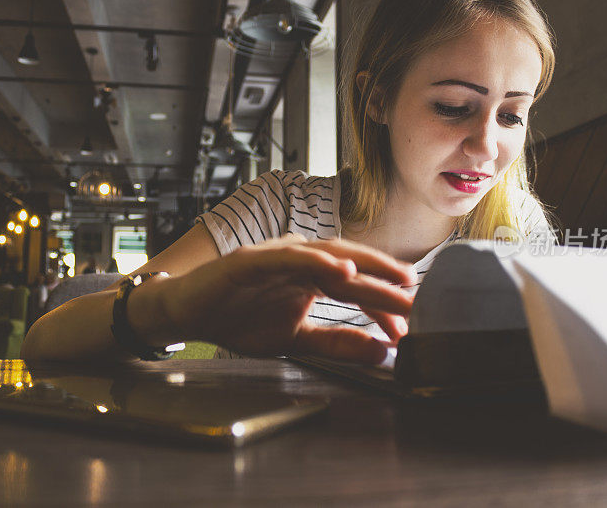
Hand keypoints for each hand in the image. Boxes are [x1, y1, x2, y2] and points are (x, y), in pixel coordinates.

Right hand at [156, 234, 415, 363]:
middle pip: (351, 265)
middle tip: (418, 295)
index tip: (411, 323)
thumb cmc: (239, 319)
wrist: (189, 312)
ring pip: (326, 254)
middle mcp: (301, 261)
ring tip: (392, 276)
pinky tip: (341, 269)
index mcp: (312, 277)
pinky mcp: (252, 259)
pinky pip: (288, 257)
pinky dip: (315, 260)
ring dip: (362, 263)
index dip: (384, 303)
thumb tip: (380, 353)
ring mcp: (277, 256)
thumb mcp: (296, 339)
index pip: (357, 288)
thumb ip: (336, 344)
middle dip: (385, 279)